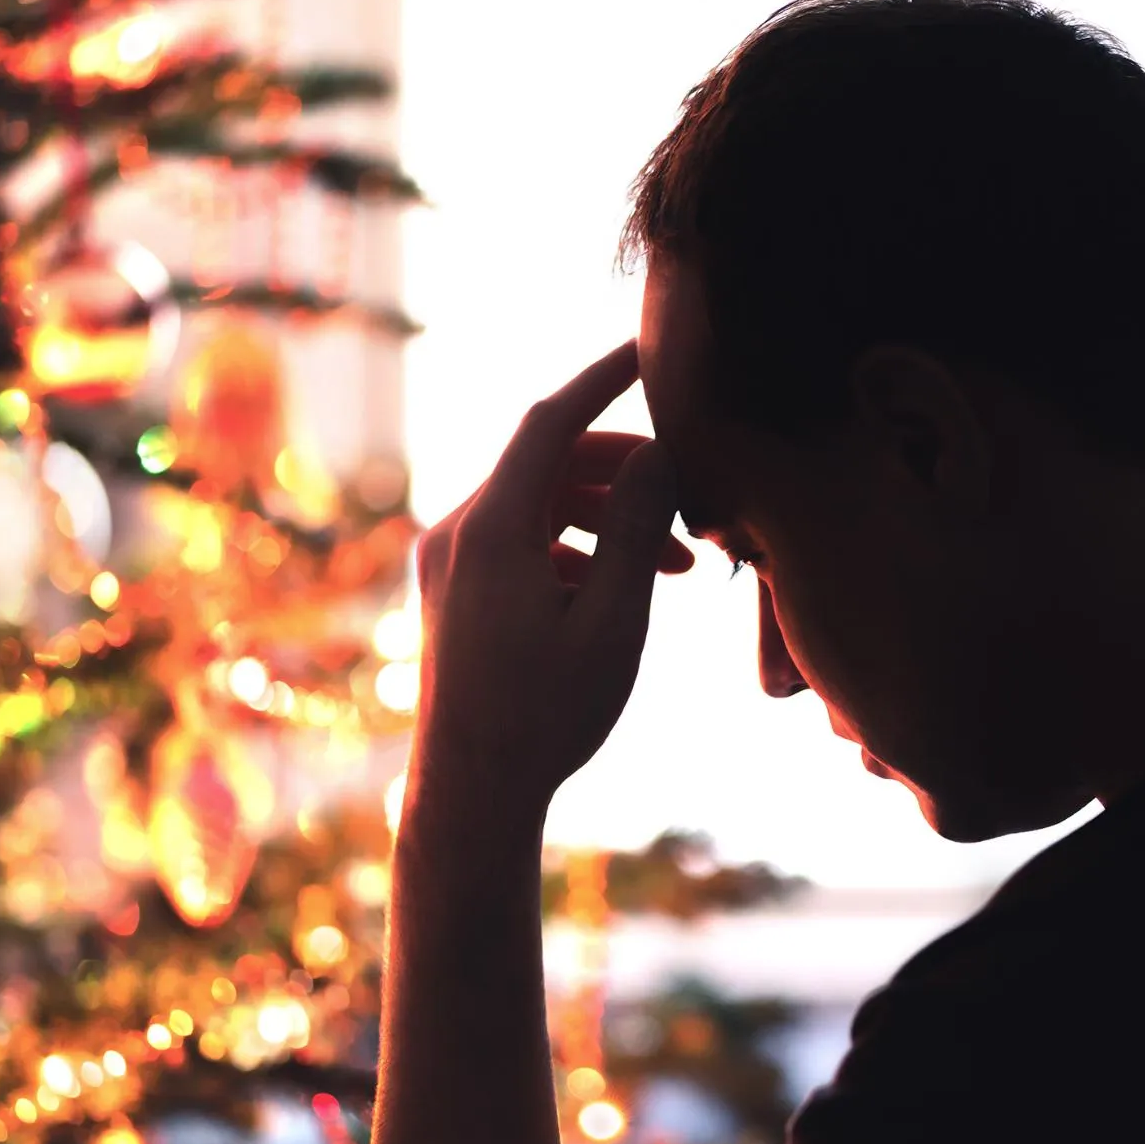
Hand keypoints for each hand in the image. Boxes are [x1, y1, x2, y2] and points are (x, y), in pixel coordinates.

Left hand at [411, 341, 693, 809]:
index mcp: (493, 529)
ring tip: (684, 564)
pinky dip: (577, 548)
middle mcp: (459, 532)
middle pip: (549, 462)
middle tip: (695, 494)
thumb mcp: (614, 621)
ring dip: (611, 518)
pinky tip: (626, 589)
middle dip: (628, 470)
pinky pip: (521, 541)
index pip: (553, 420)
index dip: (606, 377)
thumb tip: (659, 454)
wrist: (471, 794)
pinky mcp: (453, 592)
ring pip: (539, 505)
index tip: (652, 348)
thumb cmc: (546, 716)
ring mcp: (449, 562)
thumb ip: (639, 530)